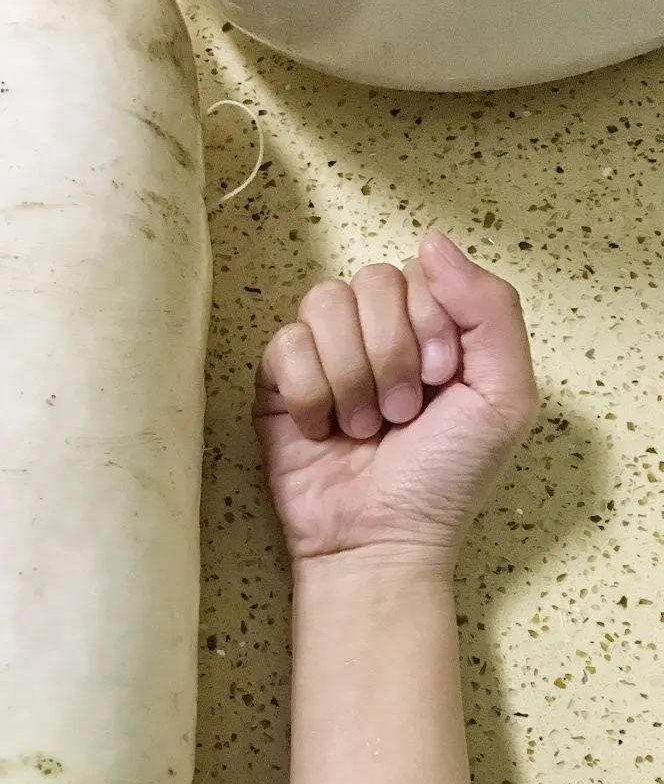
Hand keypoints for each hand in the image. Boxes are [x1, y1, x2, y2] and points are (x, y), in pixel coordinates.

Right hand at [254, 231, 538, 571]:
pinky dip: (308, 392)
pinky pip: (284, 344)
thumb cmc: (445, 481)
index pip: (421, 272)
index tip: (441, 381)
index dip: (429, 322)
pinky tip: (321, 430)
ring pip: (324, 304)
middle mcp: (379, 334)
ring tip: (363, 427)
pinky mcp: (279, 382)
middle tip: (401, 415)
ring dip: (350, 375)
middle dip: (390, 354)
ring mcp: (326, 355)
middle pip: (371, 281)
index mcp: (436, 329)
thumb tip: (433, 242)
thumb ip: (492, 310)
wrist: (378, 541)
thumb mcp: (504, 397)